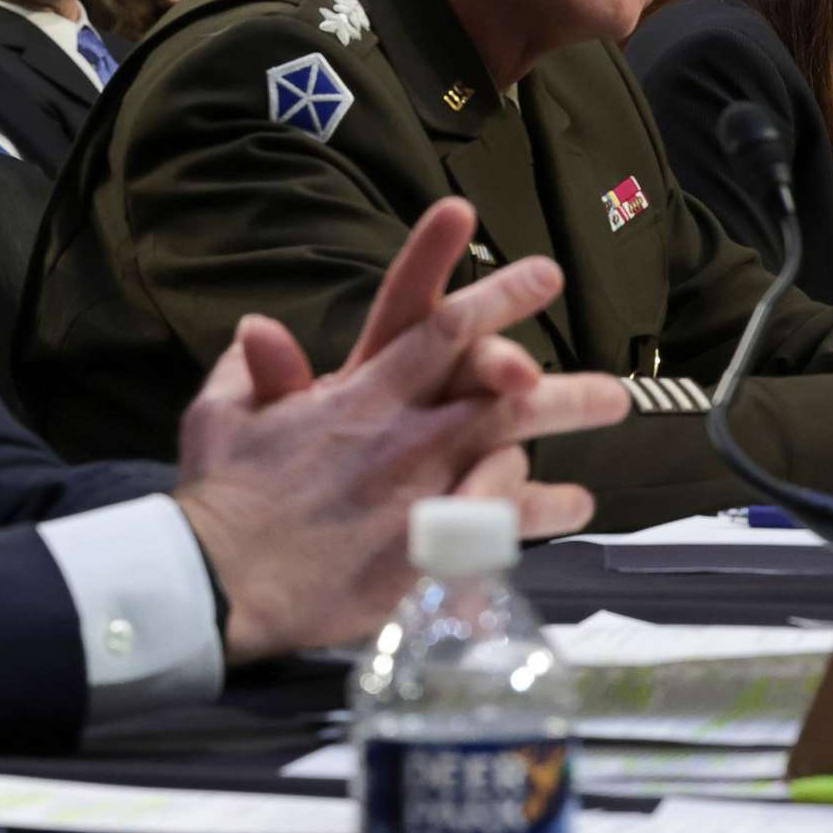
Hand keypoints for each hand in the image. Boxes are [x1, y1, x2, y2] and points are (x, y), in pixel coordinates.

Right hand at [172, 199, 629, 664]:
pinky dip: (542, 509)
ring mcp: (418, 488)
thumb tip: (258, 329)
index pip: (426, 322)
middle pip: (490, 377)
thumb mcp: (222, 416)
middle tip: (586, 332)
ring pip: (510, 440)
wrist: (219, 582)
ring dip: (566, 418)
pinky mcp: (424, 546)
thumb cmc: (222, 499)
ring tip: (613, 406)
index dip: (474, 281)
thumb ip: (252, 370)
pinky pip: (501, 522)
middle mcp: (398, 431)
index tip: (514, 250)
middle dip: (548, 358)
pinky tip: (573, 504)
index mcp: (354, 393)